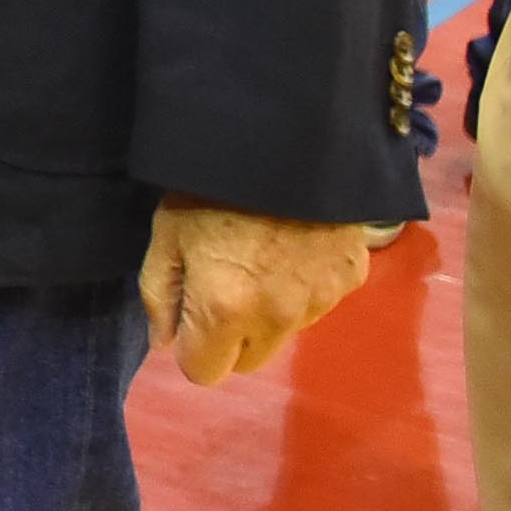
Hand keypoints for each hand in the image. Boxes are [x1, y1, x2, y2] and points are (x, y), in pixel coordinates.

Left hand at [138, 197, 373, 384]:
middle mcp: (278, 319)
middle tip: (222, 282)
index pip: (204, 372)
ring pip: (285, 334)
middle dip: (230, 337)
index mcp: (224, 310)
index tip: (189, 310)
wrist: (285, 138)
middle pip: (247, 361)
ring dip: (268, 313)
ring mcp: (321, 302)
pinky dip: (303, 287)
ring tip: (259, 254)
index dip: (191, 345)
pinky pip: (318, 303)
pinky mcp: (351, 279)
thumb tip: (165, 343)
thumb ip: (159, 294)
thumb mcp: (166, 232)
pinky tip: (293, 244)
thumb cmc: (210, 185)